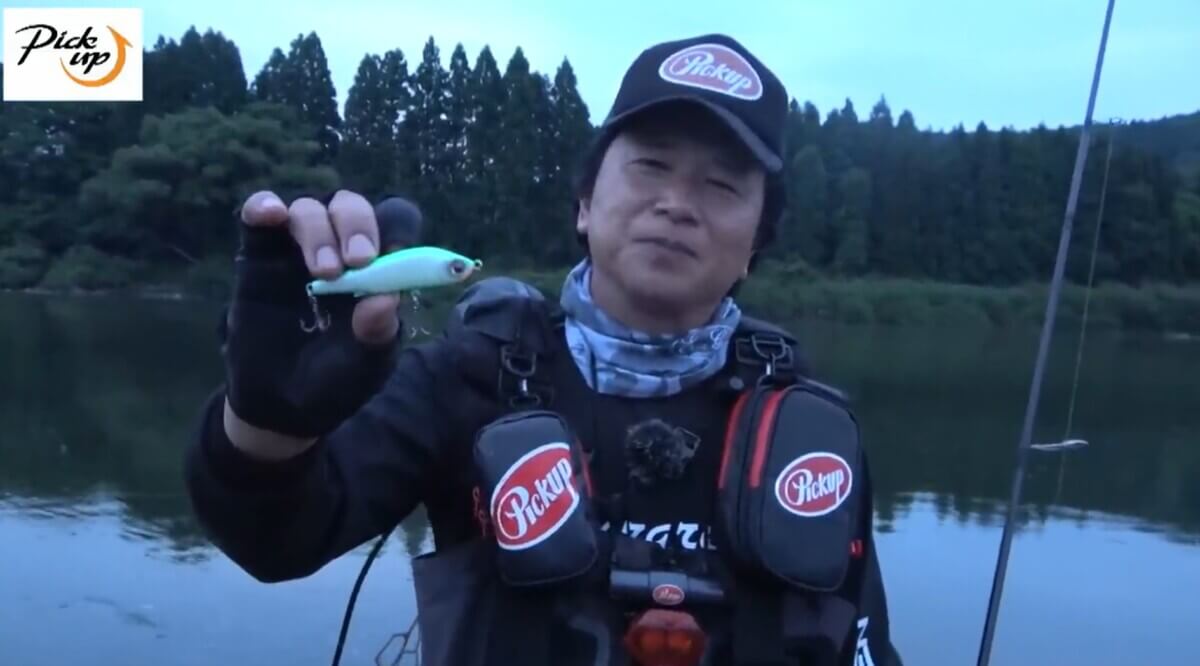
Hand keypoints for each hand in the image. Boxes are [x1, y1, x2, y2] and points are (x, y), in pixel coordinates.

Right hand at [219, 189, 423, 449]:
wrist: (281, 406)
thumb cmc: (336, 381)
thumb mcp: (365, 366)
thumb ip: (377, 334)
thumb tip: (388, 299)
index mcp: (379, 267)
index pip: (395, 223)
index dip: (397, 228)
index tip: (392, 253)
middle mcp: (340, 248)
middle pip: (352, 207)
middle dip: (357, 225)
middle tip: (358, 261)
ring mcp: (297, 248)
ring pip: (310, 208)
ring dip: (318, 230)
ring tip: (323, 274)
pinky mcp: (258, 255)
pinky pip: (259, 214)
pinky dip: (263, 207)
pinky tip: (270, 214)